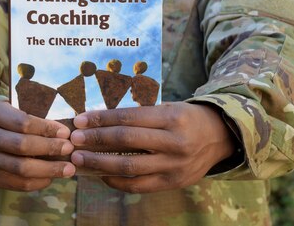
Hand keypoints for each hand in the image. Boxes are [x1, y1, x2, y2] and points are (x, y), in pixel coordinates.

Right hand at [0, 100, 75, 190]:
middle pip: (21, 146)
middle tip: (69, 149)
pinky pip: (17, 184)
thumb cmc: (6, 119)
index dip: (46, 128)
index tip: (65, 133)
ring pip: (20, 168)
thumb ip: (35, 117)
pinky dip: (38, 181)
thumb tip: (65, 133)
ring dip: (48, 170)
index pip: (22, 122)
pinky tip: (52, 177)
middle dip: (49, 148)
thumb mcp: (15, 108)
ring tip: (68, 169)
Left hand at [69, 102, 236, 192]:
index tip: (80, 120)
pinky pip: (138, 185)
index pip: (129, 117)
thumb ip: (139, 115)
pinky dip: (116, 181)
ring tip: (80, 159)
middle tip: (73, 140)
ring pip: (129, 166)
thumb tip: (99, 121)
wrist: (220, 137)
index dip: (102, 119)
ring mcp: (174, 165)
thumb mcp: (168, 108)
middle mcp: (174, 142)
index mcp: (172, 117)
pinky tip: (101, 174)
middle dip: (96, 140)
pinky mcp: (173, 183)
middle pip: (126, 141)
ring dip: (100, 163)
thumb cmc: (186, 119)